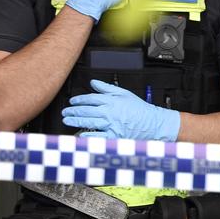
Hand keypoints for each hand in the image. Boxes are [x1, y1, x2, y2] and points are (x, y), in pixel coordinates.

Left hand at [62, 79, 180, 140]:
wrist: (154, 123)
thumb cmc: (140, 110)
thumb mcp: (124, 93)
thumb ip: (107, 87)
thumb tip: (93, 82)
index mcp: (111, 101)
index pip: (90, 98)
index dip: (78, 100)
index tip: (72, 101)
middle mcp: (109, 112)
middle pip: (86, 110)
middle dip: (73, 111)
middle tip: (65, 112)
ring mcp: (111, 124)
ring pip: (89, 122)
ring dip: (75, 121)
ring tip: (67, 120)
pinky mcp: (115, 136)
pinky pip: (98, 136)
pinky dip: (88, 135)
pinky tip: (80, 134)